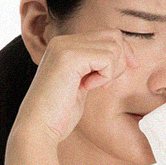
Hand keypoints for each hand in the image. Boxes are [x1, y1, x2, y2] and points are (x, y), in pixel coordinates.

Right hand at [10, 30, 138, 143]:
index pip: (107, 35)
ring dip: (112, 71)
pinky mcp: (70, 57)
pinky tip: (87, 88)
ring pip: (114, 47)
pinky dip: (106, 76)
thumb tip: (122, 56)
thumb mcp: (80, 84)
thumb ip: (94, 67)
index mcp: (64, 45)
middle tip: (106, 83)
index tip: (128, 70)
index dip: (123, 53)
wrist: (37, 129)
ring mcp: (65, 46)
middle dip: (121, 60)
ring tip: (95, 86)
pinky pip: (107, 58)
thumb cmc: (59, 115)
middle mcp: (63, 41)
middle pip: (114, 36)